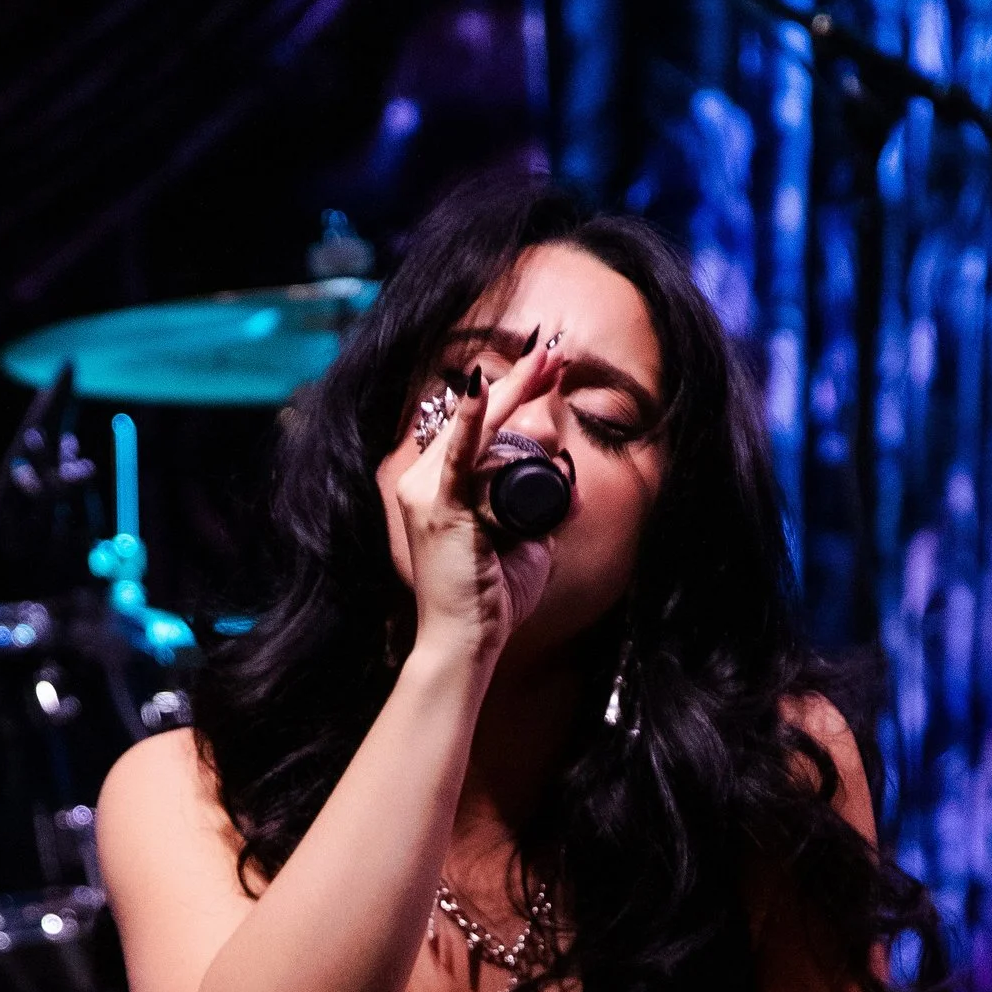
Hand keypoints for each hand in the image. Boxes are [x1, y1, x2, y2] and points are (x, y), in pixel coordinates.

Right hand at [387, 330, 564, 671]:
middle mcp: (423, 480)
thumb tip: (567, 486)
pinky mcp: (438, 507)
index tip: (548, 369)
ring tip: (551, 363)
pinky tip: (484, 386)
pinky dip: (472, 420)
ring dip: (517, 392)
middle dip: (521, 381)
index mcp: (438, 485)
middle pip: (477, 418)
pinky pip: (459, 455)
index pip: (476, 427)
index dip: (513, 395)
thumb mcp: (526, 543)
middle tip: (556, 350)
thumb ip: (540, 511)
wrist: (466, 641)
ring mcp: (426, 491)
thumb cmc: (491, 597)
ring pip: (478, 429)